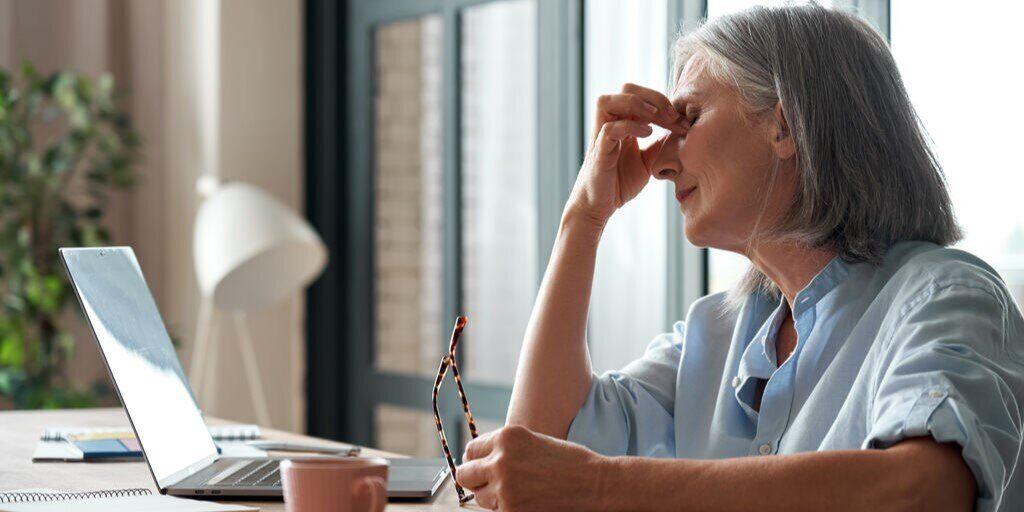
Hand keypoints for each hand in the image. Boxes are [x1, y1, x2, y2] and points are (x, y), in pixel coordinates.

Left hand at [455, 425, 608, 510]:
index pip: (471, 451)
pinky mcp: (510, 510)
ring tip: (517, 492)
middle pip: (465, 474)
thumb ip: (505, 448)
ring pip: (479, 496)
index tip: (482, 467)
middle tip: (490, 483)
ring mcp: (504, 487)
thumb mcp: (532, 441)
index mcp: (506, 437)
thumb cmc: (568, 462)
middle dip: (475, 479)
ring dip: (492, 496)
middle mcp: (501, 459)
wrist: (594, 484)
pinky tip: (526, 501)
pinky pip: (495, 511)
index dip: (476, 461)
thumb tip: (477, 461)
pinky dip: (506, 508)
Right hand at [565, 83, 687, 226]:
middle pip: (626, 89)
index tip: (683, 121)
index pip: (642, 96)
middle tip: (672, 116)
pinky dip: (630, 126)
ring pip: (608, 101)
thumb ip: (660, 144)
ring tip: (656, 119)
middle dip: (653, 97)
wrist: (599, 207)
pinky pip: (608, 129)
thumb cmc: (619, 183)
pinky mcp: (599, 152)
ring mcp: (601, 136)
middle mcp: (610, 124)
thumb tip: (680, 131)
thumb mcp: (648, 161)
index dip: (664, 103)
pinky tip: (647, 134)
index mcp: (623, 123)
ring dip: (636, 104)